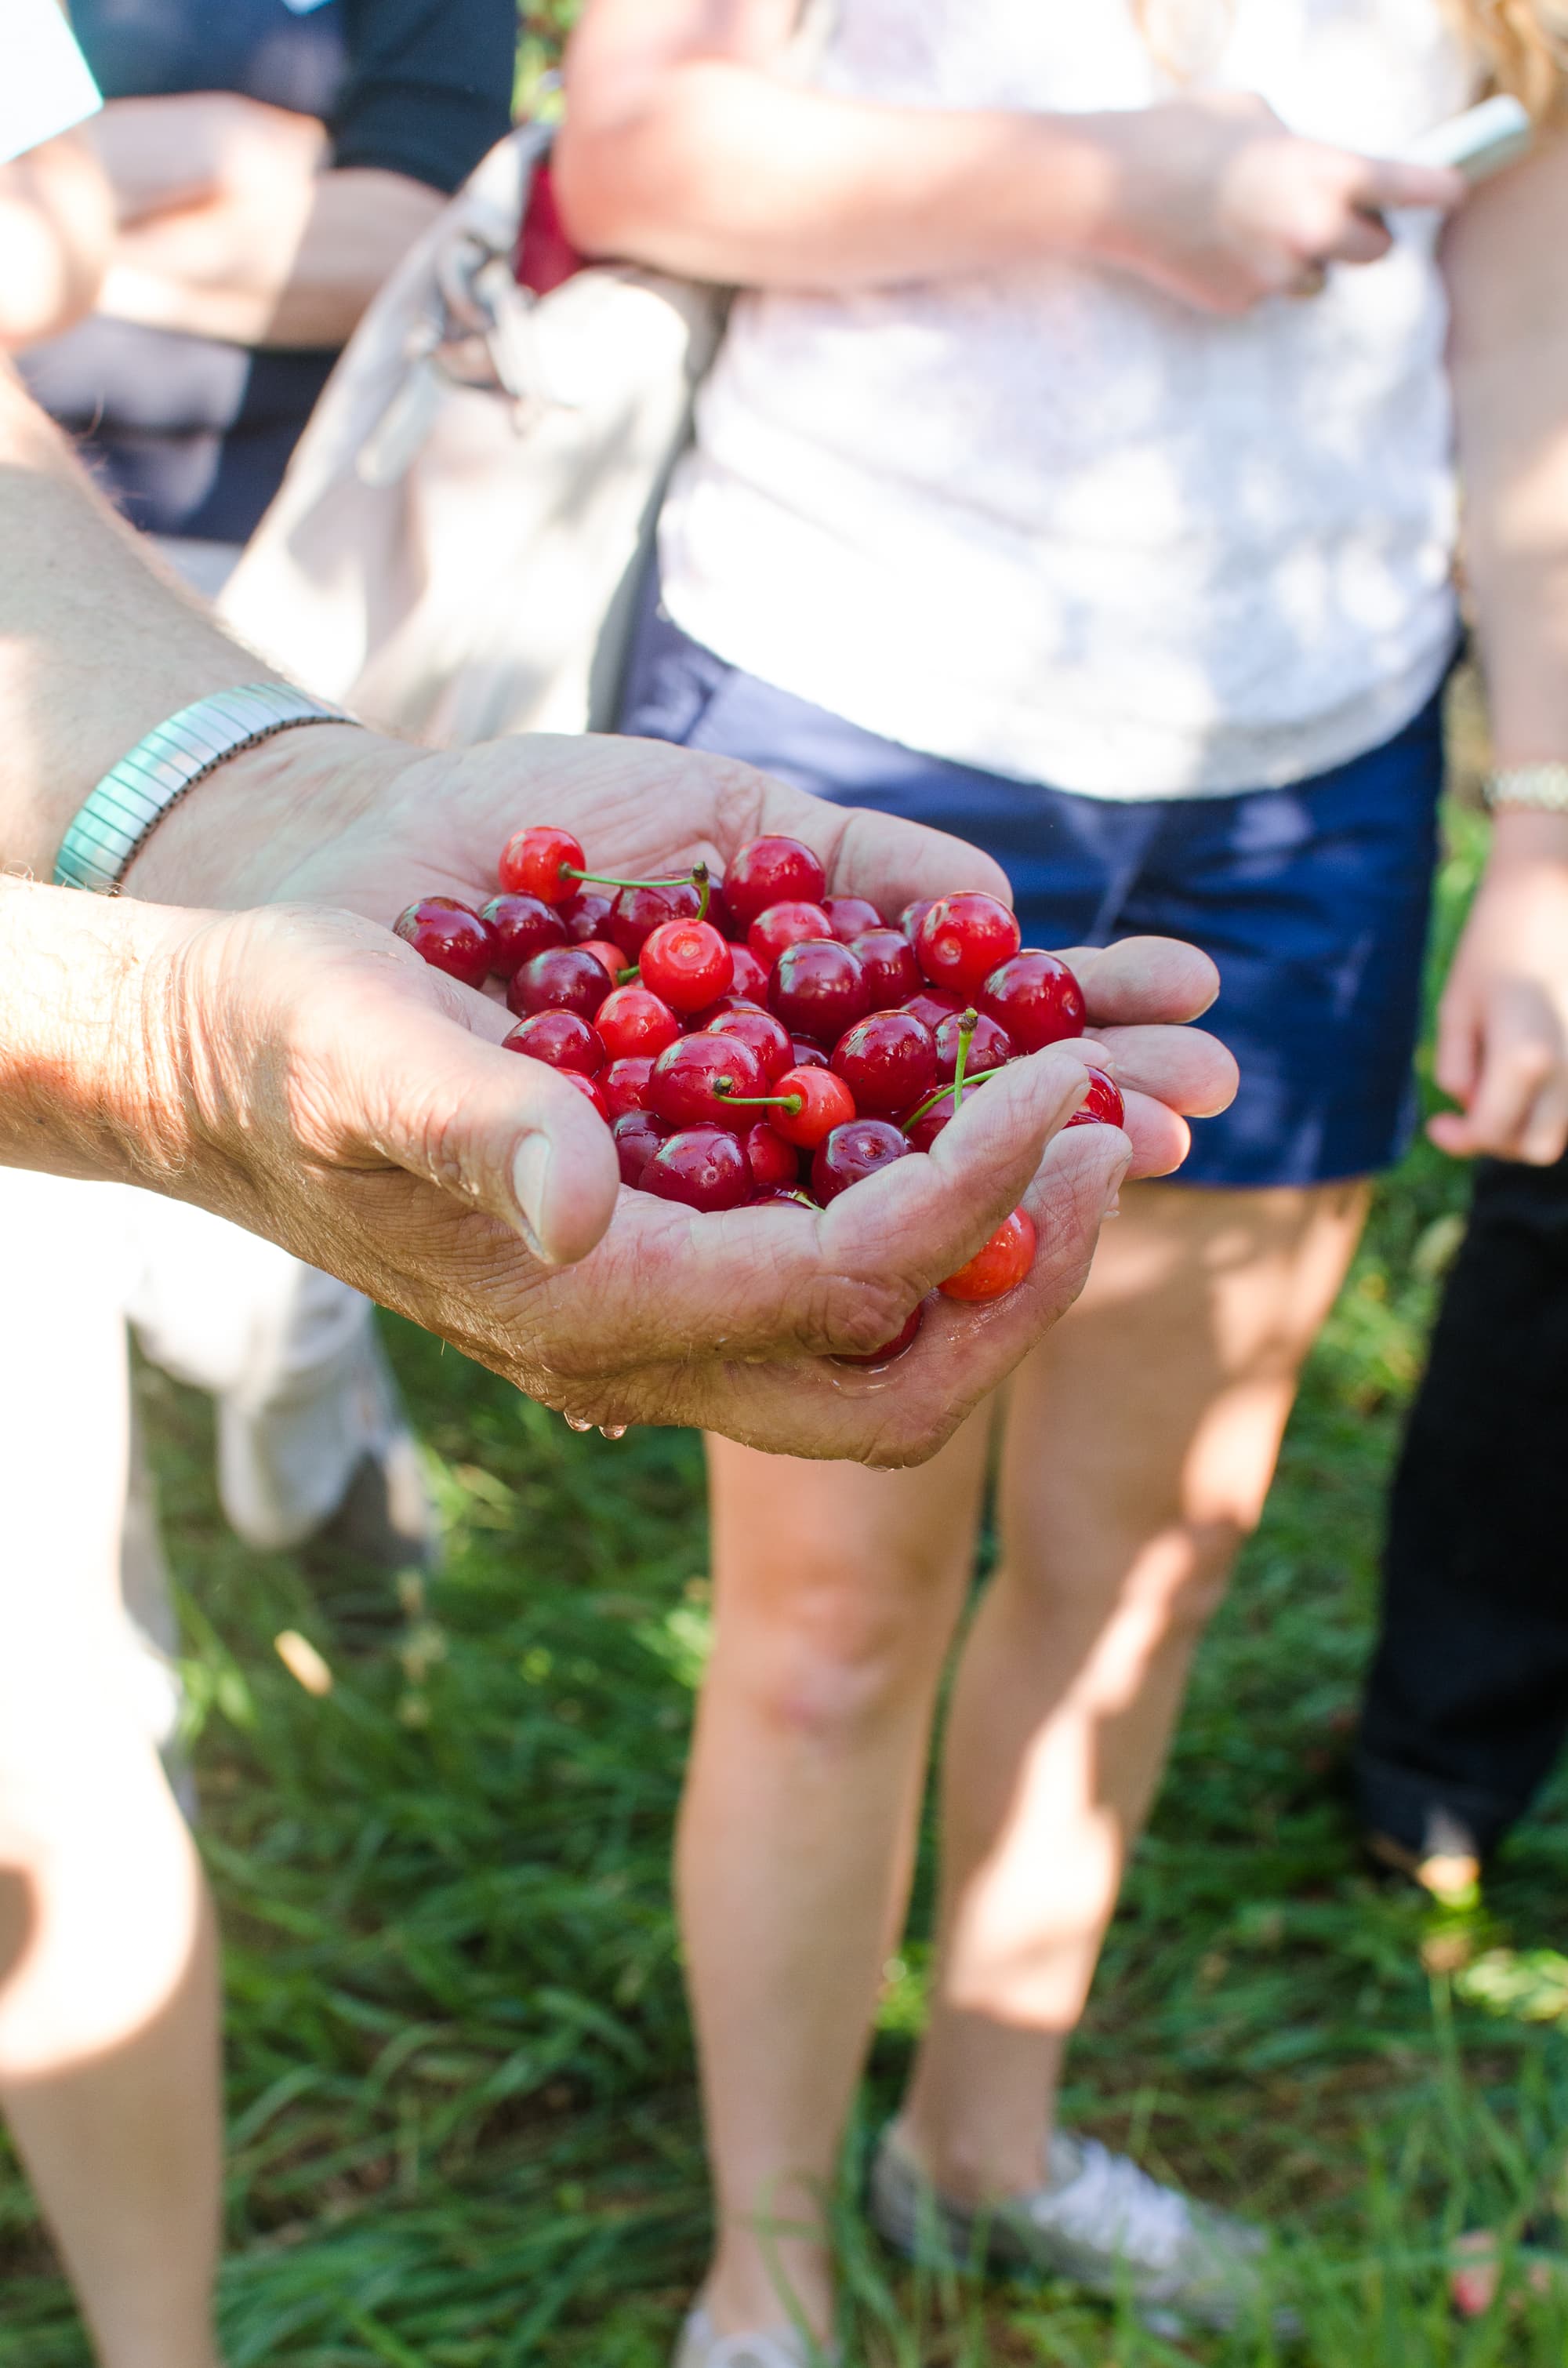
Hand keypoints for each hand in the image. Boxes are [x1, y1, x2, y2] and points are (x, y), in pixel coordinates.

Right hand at [120, 729, 1234, 1457]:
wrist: (247, 1036)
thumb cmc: (284, 1044)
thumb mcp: (355, 1064)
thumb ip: (470, 1130)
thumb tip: (583, 1197)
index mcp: (605, 1303)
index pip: (837, 1290)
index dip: (968, 1205)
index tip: (1069, 1097)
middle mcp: (676, 1302)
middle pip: (911, 1354)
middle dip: (1041, 1260)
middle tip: (1124, 1139)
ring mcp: (702, 1247)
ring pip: (920, 1284)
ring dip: (1056, 1193)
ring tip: (1172, 1085)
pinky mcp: (711, 1174)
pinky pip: (876, 1184)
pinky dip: (982, 1115)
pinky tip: (1065, 1013)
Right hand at [1085, 92, 1463, 313]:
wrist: (1115, 188)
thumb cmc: (1183, 133)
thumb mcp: (1255, 114)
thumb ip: (1297, 146)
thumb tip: (1308, 172)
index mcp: (1326, 170)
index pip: (1406, 186)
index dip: (1438, 190)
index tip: (1456, 192)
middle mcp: (1312, 229)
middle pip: (1374, 250)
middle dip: (1360, 234)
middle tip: (1334, 215)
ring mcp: (1277, 274)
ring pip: (1316, 279)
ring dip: (1302, 260)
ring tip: (1254, 230)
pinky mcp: (1240, 303)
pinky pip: (1264, 293)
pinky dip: (1249, 276)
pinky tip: (1213, 248)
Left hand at [1429, 816, 1567, 1164]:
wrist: (1549, 894)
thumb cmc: (1495, 946)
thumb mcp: (1457, 1010)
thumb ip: (1459, 1070)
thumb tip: (1472, 1108)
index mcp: (1527, 1059)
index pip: (1495, 1134)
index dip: (1462, 1139)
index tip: (1439, 1124)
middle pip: (1538, 1147)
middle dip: (1500, 1140)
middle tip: (1470, 1112)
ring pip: (1565, 1129)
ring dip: (1529, 1122)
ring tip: (1499, 1081)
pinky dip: (1553, 1101)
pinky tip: (1526, 1069)